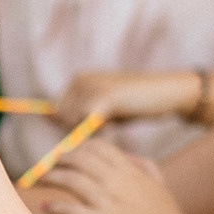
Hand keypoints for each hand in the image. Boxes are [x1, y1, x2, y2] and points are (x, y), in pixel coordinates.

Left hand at [34, 140, 195, 213]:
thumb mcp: (160, 186)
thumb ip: (145, 166)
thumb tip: (127, 155)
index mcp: (131, 171)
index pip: (97, 147)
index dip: (76, 148)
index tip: (63, 156)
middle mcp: (118, 183)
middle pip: (79, 159)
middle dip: (57, 160)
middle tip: (44, 168)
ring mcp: (109, 203)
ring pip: (70, 180)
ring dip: (49, 178)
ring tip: (36, 182)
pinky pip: (71, 211)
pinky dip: (54, 207)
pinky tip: (46, 208)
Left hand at [56, 69, 201, 122]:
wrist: (167, 94)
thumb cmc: (134, 105)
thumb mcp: (102, 110)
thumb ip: (77, 114)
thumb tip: (46, 117)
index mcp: (78, 80)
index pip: (58, 114)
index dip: (74, 127)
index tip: (97, 126)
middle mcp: (80, 80)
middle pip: (64, 121)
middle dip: (82, 131)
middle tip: (108, 124)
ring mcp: (91, 87)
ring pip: (75, 125)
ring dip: (92, 132)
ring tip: (113, 122)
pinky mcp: (104, 97)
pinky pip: (87, 125)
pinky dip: (99, 132)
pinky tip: (115, 124)